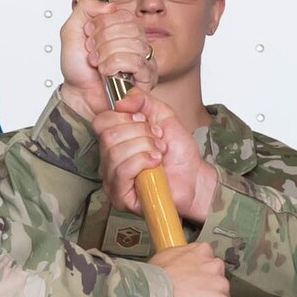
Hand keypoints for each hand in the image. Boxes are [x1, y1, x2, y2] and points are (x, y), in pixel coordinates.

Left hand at [58, 0, 154, 119]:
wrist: (78, 94)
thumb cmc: (77, 69)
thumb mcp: (71, 31)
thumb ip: (85, 8)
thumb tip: (108, 5)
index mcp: (120, 28)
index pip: (121, 13)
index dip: (101, 25)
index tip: (90, 36)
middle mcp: (134, 41)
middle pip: (129, 27)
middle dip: (103, 42)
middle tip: (94, 53)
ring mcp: (142, 58)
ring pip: (132, 44)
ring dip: (107, 56)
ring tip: (99, 64)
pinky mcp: (146, 76)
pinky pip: (136, 61)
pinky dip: (115, 66)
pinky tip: (108, 72)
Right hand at [94, 91, 218, 220]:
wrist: (194, 176)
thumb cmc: (178, 152)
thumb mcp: (163, 115)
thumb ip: (142, 100)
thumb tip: (122, 101)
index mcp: (114, 140)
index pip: (101, 121)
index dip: (125, 117)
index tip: (146, 122)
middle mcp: (108, 160)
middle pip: (109, 136)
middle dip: (140, 134)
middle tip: (157, 141)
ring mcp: (112, 180)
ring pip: (115, 153)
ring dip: (145, 148)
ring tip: (158, 154)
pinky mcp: (120, 197)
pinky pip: (122, 171)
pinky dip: (142, 162)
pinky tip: (155, 164)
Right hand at [150, 241, 230, 296]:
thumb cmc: (153, 279)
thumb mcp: (165, 256)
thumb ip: (182, 257)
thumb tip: (181, 264)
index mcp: (203, 252)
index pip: (212, 265)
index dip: (204, 279)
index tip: (198, 287)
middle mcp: (216, 269)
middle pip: (220, 286)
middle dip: (209, 296)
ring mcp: (221, 292)